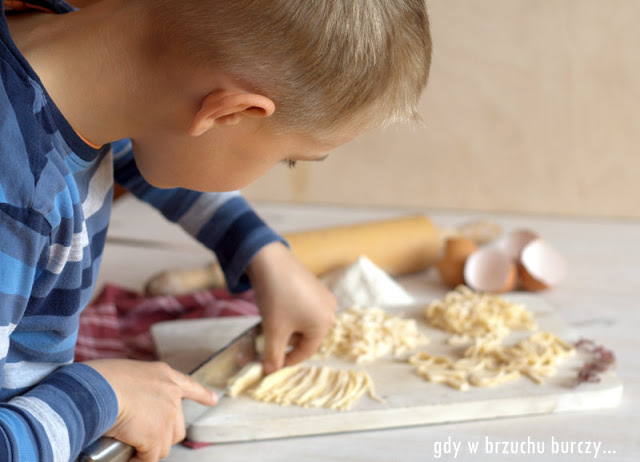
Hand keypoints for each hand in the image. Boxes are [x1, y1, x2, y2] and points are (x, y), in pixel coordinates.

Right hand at [85, 359, 216, 461]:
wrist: (99, 389)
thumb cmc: (98, 379)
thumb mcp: (123, 374)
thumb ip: (133, 389)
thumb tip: (123, 406)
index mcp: (163, 375)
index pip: (189, 385)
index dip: (201, 394)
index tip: (214, 399)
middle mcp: (171, 394)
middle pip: (177, 425)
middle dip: (162, 435)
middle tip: (142, 438)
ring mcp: (167, 417)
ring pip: (163, 445)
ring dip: (147, 449)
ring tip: (128, 445)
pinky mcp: (157, 437)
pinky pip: (149, 458)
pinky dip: (137, 460)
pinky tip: (127, 456)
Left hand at [246, 242, 336, 373]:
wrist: (270, 259)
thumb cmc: (276, 297)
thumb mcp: (273, 330)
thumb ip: (273, 354)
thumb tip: (271, 371)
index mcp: (325, 324)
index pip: (306, 351)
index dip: (287, 360)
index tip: (271, 363)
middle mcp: (330, 311)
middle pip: (306, 337)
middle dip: (287, 341)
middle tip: (268, 340)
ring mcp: (324, 297)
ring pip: (304, 323)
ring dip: (288, 328)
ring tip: (271, 322)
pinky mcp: (315, 286)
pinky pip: (305, 309)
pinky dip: (291, 314)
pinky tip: (277, 308)